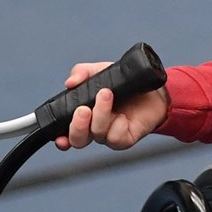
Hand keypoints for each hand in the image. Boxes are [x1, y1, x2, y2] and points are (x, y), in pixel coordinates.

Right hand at [54, 60, 170, 150]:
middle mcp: (94, 128)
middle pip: (78, 139)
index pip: (66, 132)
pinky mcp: (125, 139)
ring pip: (97, 134)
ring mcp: (109, 135)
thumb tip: (69, 82)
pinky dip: (117, 125)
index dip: (60, 137)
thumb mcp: (100, 72)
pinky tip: (124, 116)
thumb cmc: (123, 84)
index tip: (59, 136)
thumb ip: (82, 73)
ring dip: (100, 114)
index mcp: (84, 116)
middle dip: (77, 126)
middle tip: (83, 109)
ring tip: (107, 94)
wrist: (152, 90)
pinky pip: (115, 138)